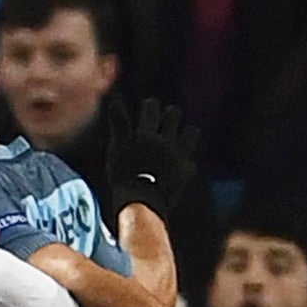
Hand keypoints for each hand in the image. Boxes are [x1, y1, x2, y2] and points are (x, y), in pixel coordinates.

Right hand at [104, 98, 198, 217]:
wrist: (140, 204)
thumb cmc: (123, 176)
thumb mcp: (116, 150)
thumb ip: (119, 126)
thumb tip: (115, 101)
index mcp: (146, 135)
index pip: (152, 108)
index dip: (150, 107)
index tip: (149, 108)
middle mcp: (166, 141)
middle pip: (174, 114)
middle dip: (169, 115)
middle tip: (162, 123)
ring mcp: (179, 155)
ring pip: (190, 132)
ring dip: (183, 134)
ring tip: (173, 142)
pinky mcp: (187, 170)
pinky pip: (189, 161)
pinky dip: (182, 164)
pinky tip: (174, 170)